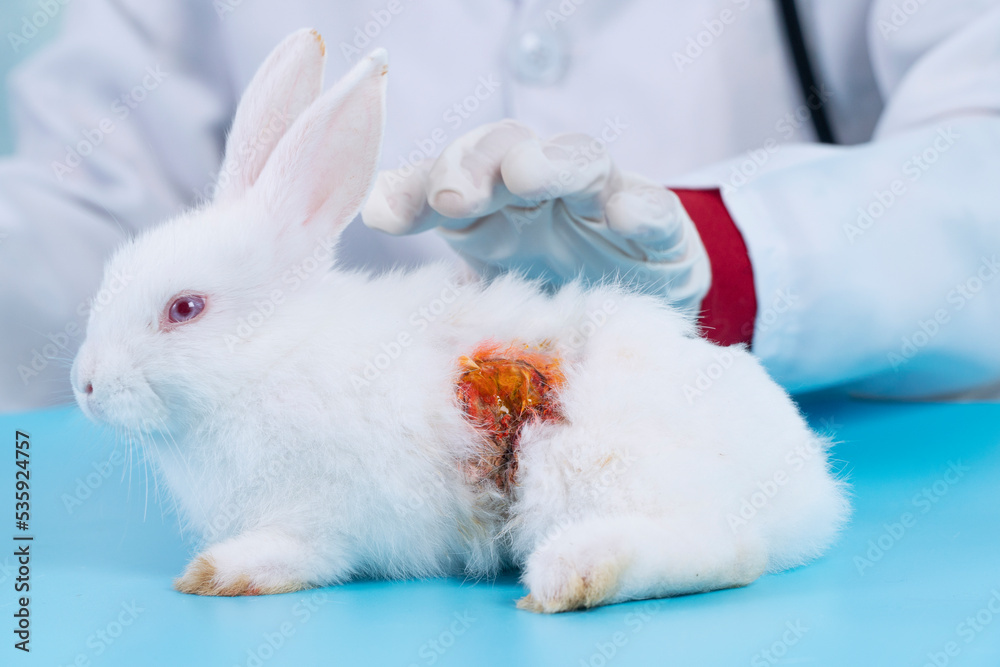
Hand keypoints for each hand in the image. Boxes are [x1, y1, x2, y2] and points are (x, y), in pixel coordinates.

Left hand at [362, 120, 710, 310]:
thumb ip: (436, 266)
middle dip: (477, 163)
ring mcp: (606, 205)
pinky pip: (657, 211)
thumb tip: (370, 210)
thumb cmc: (548, 304)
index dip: (416, 186)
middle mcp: (547, 191)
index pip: (450, 173)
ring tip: (525, 174)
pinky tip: (621, 214)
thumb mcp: (482, 293)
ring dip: (553, 163)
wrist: (631, 339)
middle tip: (453, 194)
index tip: (385, 217)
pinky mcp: (664, 237)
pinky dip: (640, 207)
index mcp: (494, 204)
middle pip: (509, 148)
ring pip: (583, 161)